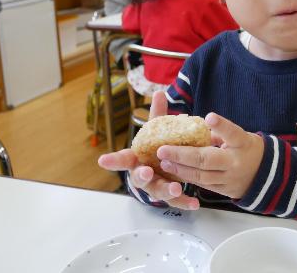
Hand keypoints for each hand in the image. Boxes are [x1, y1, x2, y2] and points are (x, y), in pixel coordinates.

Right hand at [97, 91, 199, 209]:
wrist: (166, 168)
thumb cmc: (157, 148)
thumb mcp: (157, 132)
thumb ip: (158, 115)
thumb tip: (160, 92)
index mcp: (138, 158)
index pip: (123, 159)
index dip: (112, 160)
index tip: (103, 160)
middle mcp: (144, 173)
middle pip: (139, 178)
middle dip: (142, 176)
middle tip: (147, 172)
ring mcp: (156, 185)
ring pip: (157, 191)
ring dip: (166, 190)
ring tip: (177, 189)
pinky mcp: (170, 194)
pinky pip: (176, 202)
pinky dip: (184, 203)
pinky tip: (193, 204)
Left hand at [157, 113, 264, 199]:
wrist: (264, 174)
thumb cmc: (245, 148)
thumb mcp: (239, 136)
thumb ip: (219, 133)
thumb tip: (192, 125)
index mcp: (242, 143)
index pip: (232, 133)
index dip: (221, 126)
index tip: (208, 117)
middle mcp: (236, 161)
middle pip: (207, 159)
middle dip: (182, 155)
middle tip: (162, 150)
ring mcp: (230, 178)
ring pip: (201, 176)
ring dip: (180, 169)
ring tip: (163, 163)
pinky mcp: (224, 190)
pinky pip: (203, 185)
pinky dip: (188, 178)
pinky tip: (174, 172)